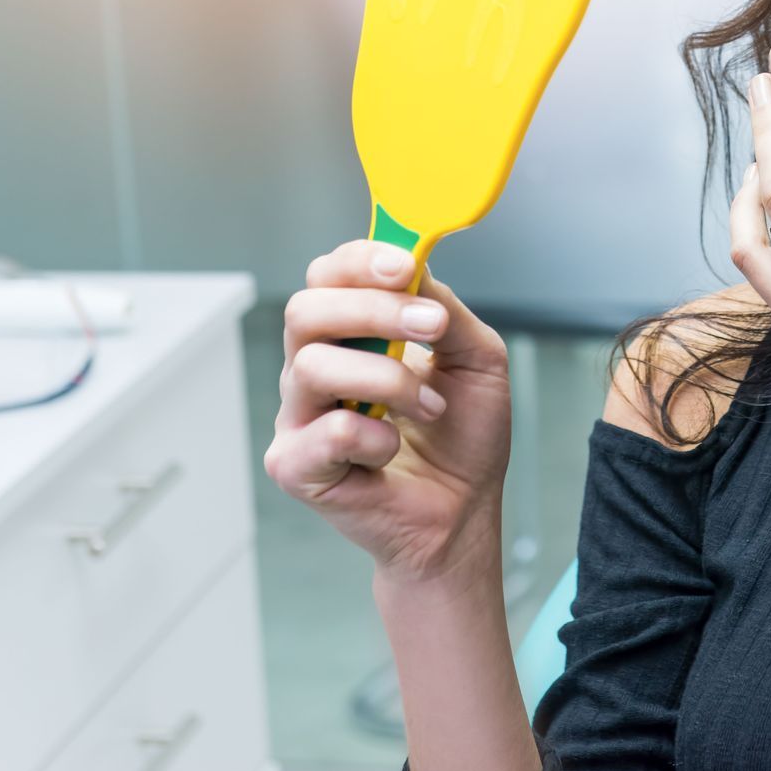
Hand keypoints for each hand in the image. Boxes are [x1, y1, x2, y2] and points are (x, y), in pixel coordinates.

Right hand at [263, 239, 513, 583]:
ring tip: (431, 407)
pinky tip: (394, 452)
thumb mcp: (476, 357)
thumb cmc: (464, 434)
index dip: (361, 261)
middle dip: (373, 309)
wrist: (465, 510)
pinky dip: (376, 438)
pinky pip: (326, 433)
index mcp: (351, 333)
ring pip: (313, 366)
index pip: (329, 275)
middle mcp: (315, 367)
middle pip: (306, 309)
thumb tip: (415, 266)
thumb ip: (445, 309)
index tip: (406, 265)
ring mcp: (298, 416)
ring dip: (389, 380)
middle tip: (432, 325)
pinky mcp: (295, 465)